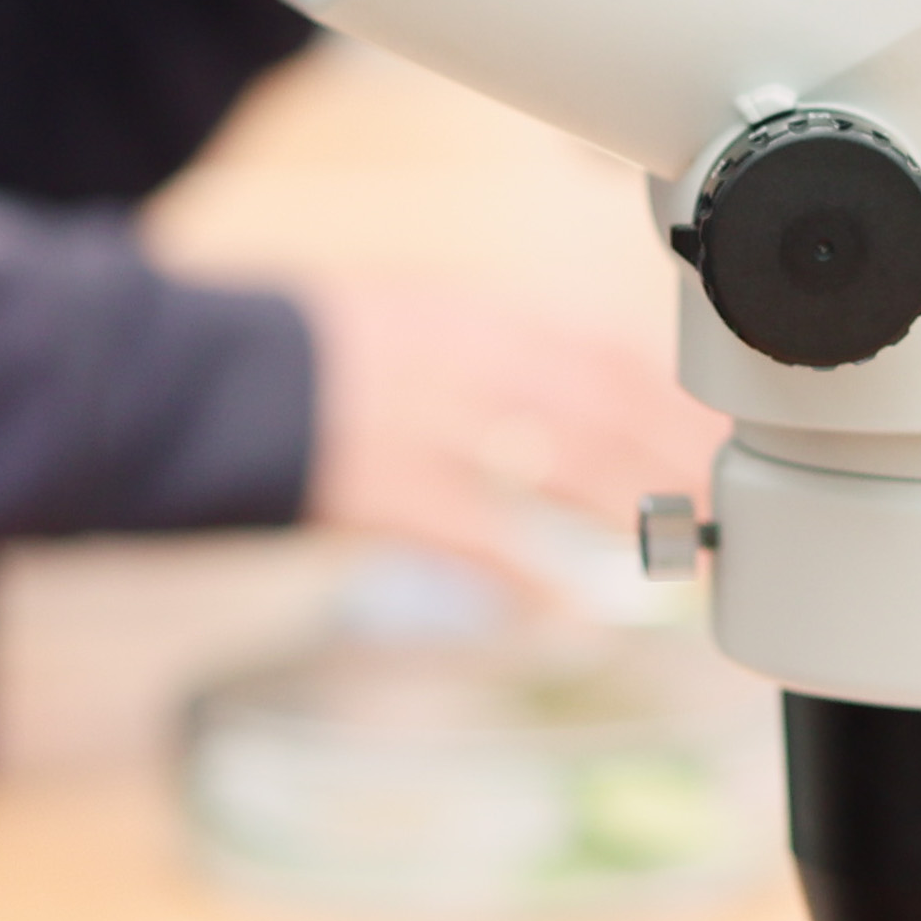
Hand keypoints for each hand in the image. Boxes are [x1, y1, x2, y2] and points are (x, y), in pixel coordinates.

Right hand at [300, 277, 721, 584]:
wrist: (198, 376)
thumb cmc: (319, 362)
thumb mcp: (418, 327)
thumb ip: (497, 362)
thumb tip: (589, 407)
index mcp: (472, 315)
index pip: (601, 355)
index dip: (668, 406)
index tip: (717, 443)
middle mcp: (459, 357)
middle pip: (599, 407)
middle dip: (671, 460)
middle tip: (723, 509)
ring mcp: (421, 419)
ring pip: (556, 460)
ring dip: (628, 507)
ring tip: (679, 550)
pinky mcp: (376, 483)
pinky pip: (472, 532)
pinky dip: (525, 572)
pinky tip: (567, 604)